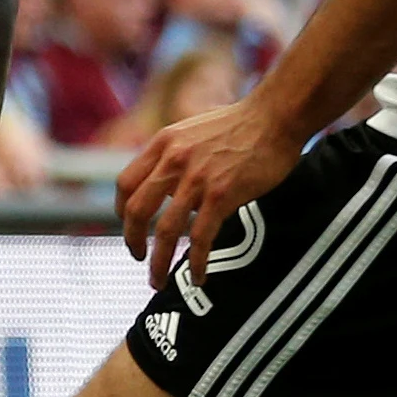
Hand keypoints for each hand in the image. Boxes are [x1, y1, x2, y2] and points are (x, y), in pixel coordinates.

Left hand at [117, 96, 305, 289]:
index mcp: (162, 144)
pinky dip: (196, 262)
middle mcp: (173, 161)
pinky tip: (198, 277)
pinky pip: (200, 238)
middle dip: (132, 240)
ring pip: (165, 231)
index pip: (125, 184)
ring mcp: (196, 180)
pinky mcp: (222, 196)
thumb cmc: (240, 124)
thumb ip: (173, 156)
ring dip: (158, 261)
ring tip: (158, 279)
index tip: (128, 227)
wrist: (275, 116)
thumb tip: (165, 184)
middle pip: (136, 210)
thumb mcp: (191, 131)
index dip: (120, 211)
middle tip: (138, 257)